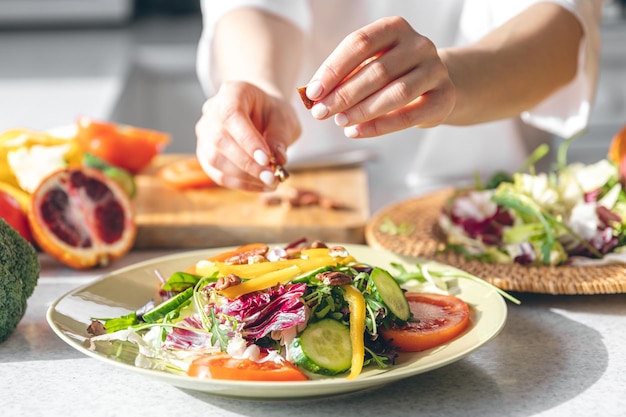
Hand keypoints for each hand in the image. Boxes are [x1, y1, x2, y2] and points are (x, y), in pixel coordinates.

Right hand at [195, 81, 300, 191]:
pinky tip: (260, 186)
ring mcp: (204, 134)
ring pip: (215, 159)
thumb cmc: (273, 113)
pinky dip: (240, 184)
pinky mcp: (205, 155)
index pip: (231, 115)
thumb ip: (280, 136)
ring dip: (244, 176)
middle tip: (272, 177)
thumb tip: (278, 160)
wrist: (262, 116)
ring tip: (270, 182)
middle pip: (220, 139)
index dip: (247, 139)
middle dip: (247, 163)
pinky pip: (218, 174)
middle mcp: (212, 111)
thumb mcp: (284, 118)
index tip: (266, 159)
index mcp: (232, 92)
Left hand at [304, 16, 455, 137]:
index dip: (333, 69)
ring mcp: (435, 69)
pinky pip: (409, 116)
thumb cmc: (393, 75)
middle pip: (376, 70)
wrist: (436, 86)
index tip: (312, 92)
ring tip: (339, 122)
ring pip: (395, 93)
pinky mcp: (444, 97)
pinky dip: (379, 126)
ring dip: (362, 110)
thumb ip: (345, 77)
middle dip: (344, 94)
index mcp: (395, 28)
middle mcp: (419, 44)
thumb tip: (313, 96)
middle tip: (321, 112)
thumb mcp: (369, 66)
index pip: (359, 43)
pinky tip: (356, 131)